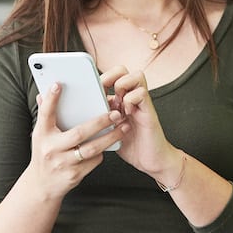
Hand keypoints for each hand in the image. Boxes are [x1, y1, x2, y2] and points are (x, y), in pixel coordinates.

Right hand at [27, 82, 119, 197]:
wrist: (42, 185)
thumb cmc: (44, 154)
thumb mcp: (40, 135)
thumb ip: (45, 116)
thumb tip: (44, 93)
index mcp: (42, 135)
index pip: (45, 114)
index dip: (51, 99)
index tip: (58, 84)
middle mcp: (51, 149)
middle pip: (79, 133)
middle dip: (100, 122)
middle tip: (115, 113)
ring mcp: (63, 163)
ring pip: (92, 149)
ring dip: (110, 137)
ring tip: (123, 127)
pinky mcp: (75, 175)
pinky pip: (94, 161)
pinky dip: (103, 151)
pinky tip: (110, 144)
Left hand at [99, 65, 182, 183]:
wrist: (151, 162)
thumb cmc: (130, 146)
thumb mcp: (108, 130)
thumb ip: (99, 118)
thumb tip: (80, 111)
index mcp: (120, 100)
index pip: (111, 76)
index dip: (100, 78)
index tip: (89, 89)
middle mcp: (132, 98)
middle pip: (123, 70)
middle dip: (110, 76)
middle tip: (103, 91)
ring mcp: (142, 103)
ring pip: (136, 76)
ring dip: (123, 86)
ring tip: (117, 103)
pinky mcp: (149, 111)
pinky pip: (141, 93)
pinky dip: (131, 100)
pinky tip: (126, 114)